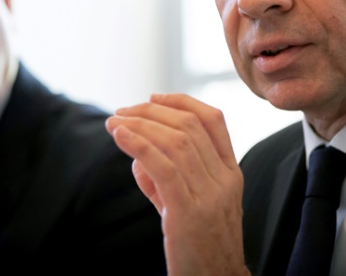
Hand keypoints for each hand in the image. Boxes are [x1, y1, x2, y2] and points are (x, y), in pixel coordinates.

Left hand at [106, 93, 249, 275]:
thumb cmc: (199, 246)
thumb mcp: (191, 204)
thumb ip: (168, 176)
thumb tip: (138, 153)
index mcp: (230, 173)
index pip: (214, 120)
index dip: (182, 101)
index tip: (153, 98)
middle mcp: (224, 179)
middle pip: (189, 126)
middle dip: (151, 111)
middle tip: (122, 112)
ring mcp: (209, 196)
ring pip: (175, 142)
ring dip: (139, 125)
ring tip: (115, 123)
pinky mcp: (188, 213)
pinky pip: (163, 167)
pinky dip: (139, 145)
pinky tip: (120, 136)